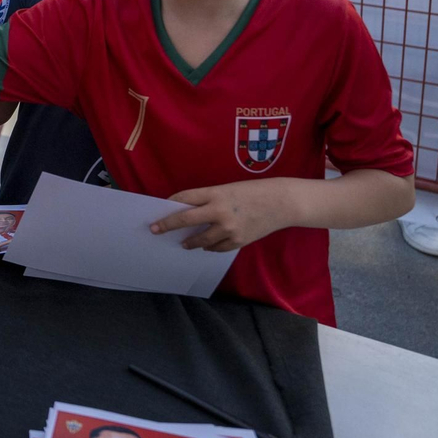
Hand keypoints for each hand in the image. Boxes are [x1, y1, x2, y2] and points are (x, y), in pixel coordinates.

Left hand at [151, 180, 287, 250]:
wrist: (282, 203)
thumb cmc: (253, 192)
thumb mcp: (227, 190)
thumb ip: (208, 200)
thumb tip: (186, 211)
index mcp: (216, 193)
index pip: (184, 199)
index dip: (170, 205)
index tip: (159, 210)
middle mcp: (219, 211)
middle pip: (185, 219)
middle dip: (167, 225)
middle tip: (155, 230)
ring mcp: (229, 228)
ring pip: (200, 239)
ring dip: (190, 241)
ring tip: (184, 243)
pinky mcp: (238, 241)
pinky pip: (216, 247)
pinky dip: (210, 246)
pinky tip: (206, 245)